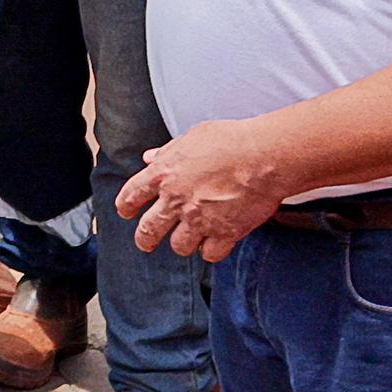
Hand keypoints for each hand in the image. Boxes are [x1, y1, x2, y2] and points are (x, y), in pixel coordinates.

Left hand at [115, 118, 287, 261]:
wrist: (265, 156)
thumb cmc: (232, 140)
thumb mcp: (193, 137)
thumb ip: (168, 152)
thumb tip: (149, 157)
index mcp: (164, 174)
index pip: (131, 195)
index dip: (126, 205)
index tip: (127, 211)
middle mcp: (176, 200)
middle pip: (148, 231)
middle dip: (145, 239)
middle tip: (146, 241)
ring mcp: (199, 220)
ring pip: (179, 246)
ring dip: (183, 243)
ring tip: (190, 238)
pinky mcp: (224, 233)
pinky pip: (210, 254)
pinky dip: (212, 250)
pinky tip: (215, 243)